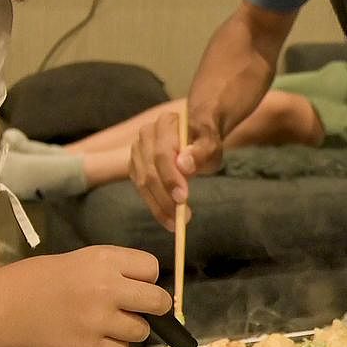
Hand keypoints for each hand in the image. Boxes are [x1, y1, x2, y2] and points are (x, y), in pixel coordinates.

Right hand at [1, 246, 169, 346]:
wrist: (2, 307)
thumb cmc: (36, 280)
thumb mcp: (79, 260)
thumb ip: (112, 272)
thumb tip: (142, 289)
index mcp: (104, 260)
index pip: (152, 268)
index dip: (148, 280)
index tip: (138, 286)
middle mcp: (107, 288)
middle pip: (157, 301)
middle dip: (154, 308)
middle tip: (140, 312)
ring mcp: (99, 320)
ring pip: (141, 331)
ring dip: (130, 330)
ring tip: (107, 325)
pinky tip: (94, 339)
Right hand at [129, 110, 223, 229]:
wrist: (195, 133)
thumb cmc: (205, 139)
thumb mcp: (211, 145)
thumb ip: (200, 152)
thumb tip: (183, 165)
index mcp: (166, 124)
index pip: (162, 154)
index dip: (170, 178)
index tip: (183, 198)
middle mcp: (146, 134)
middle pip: (150, 171)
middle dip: (165, 197)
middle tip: (182, 217)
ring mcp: (138, 149)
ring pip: (142, 182)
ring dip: (158, 205)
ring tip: (176, 222)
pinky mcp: (135, 165)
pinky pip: (141, 188)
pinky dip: (153, 204)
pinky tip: (167, 217)